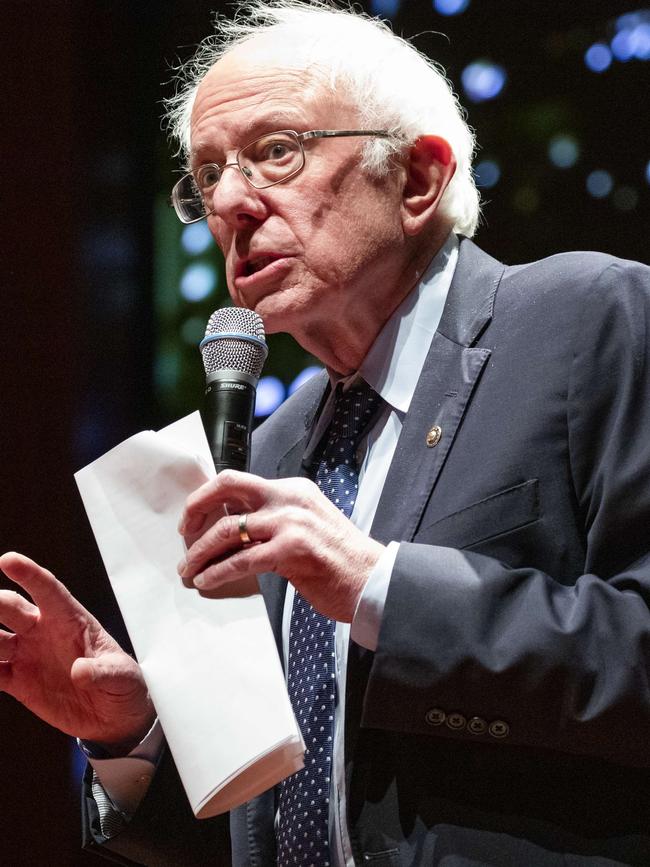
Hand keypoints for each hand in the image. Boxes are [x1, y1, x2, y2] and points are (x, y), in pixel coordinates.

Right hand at [0, 552, 154, 753]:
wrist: (114, 717)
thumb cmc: (123, 684)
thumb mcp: (122, 677)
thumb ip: (103, 672)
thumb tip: (80, 671)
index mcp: (71, 620)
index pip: (48, 590)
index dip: (29, 574)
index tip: (8, 560)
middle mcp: (44, 631)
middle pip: (11, 607)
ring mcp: (28, 655)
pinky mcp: (18, 681)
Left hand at [178, 470, 384, 621]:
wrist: (374, 582)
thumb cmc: (340, 561)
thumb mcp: (307, 526)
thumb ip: (274, 522)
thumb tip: (234, 532)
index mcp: (293, 490)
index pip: (240, 481)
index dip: (209, 496)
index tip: (194, 517)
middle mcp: (290, 498)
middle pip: (228, 486)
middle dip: (196, 507)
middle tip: (184, 533)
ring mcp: (291, 522)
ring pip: (228, 528)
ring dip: (200, 551)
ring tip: (189, 568)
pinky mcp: (292, 550)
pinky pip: (241, 559)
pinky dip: (217, 572)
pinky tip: (207, 581)